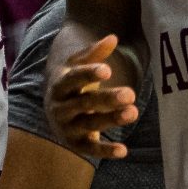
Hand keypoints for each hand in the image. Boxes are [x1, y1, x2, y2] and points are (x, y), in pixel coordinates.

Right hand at [46, 33, 138, 158]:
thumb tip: (113, 37)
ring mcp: (67, 126)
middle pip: (84, 103)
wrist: (55, 107)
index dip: (89, 74)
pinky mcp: (75, 143)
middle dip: (107, 99)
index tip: (107, 70)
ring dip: (111, 120)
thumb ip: (95, 52)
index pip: (73, 78)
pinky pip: (91, 148)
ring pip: (90, 124)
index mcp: (60, 84)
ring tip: (133, 112)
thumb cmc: (72, 80)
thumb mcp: (79, 63)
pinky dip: (106, 150)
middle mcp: (60, 107)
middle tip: (130, 94)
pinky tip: (124, 150)